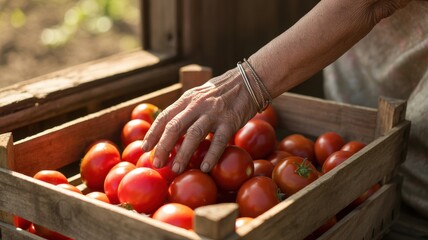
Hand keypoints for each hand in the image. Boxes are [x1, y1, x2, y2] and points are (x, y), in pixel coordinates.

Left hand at [141, 67, 257, 173]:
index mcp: (187, 99)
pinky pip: (219, 140)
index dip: (153, 133)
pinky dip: (211, 155)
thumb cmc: (219, 94)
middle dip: (163, 146)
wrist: (247, 81)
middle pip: (175, 127)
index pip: (165, 117)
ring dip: (183, 153)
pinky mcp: (230, 121)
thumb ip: (184, 111)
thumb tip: (167, 132)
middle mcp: (197, 105)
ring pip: (194, 134)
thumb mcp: (198, 97)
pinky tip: (205, 167)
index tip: (144, 148)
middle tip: (156, 163)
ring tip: (175, 169)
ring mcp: (214, 113)